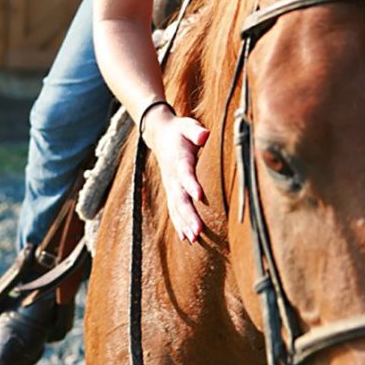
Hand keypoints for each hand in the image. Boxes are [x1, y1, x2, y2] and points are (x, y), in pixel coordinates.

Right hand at [142, 106, 208, 243]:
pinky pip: (174, 210)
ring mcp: (171, 185)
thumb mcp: (188, 126)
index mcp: (179, 159)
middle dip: (188, 215)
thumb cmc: (179, 131)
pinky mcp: (172, 191)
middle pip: (180, 198)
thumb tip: (204, 135)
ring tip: (193, 239)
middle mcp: (173, 176)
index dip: (191, 184)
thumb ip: (196, 131)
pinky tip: (186, 238)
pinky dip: (179, 224)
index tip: (199, 196)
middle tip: (198, 231)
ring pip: (176, 208)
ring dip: (184, 224)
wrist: (160, 135)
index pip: (185, 173)